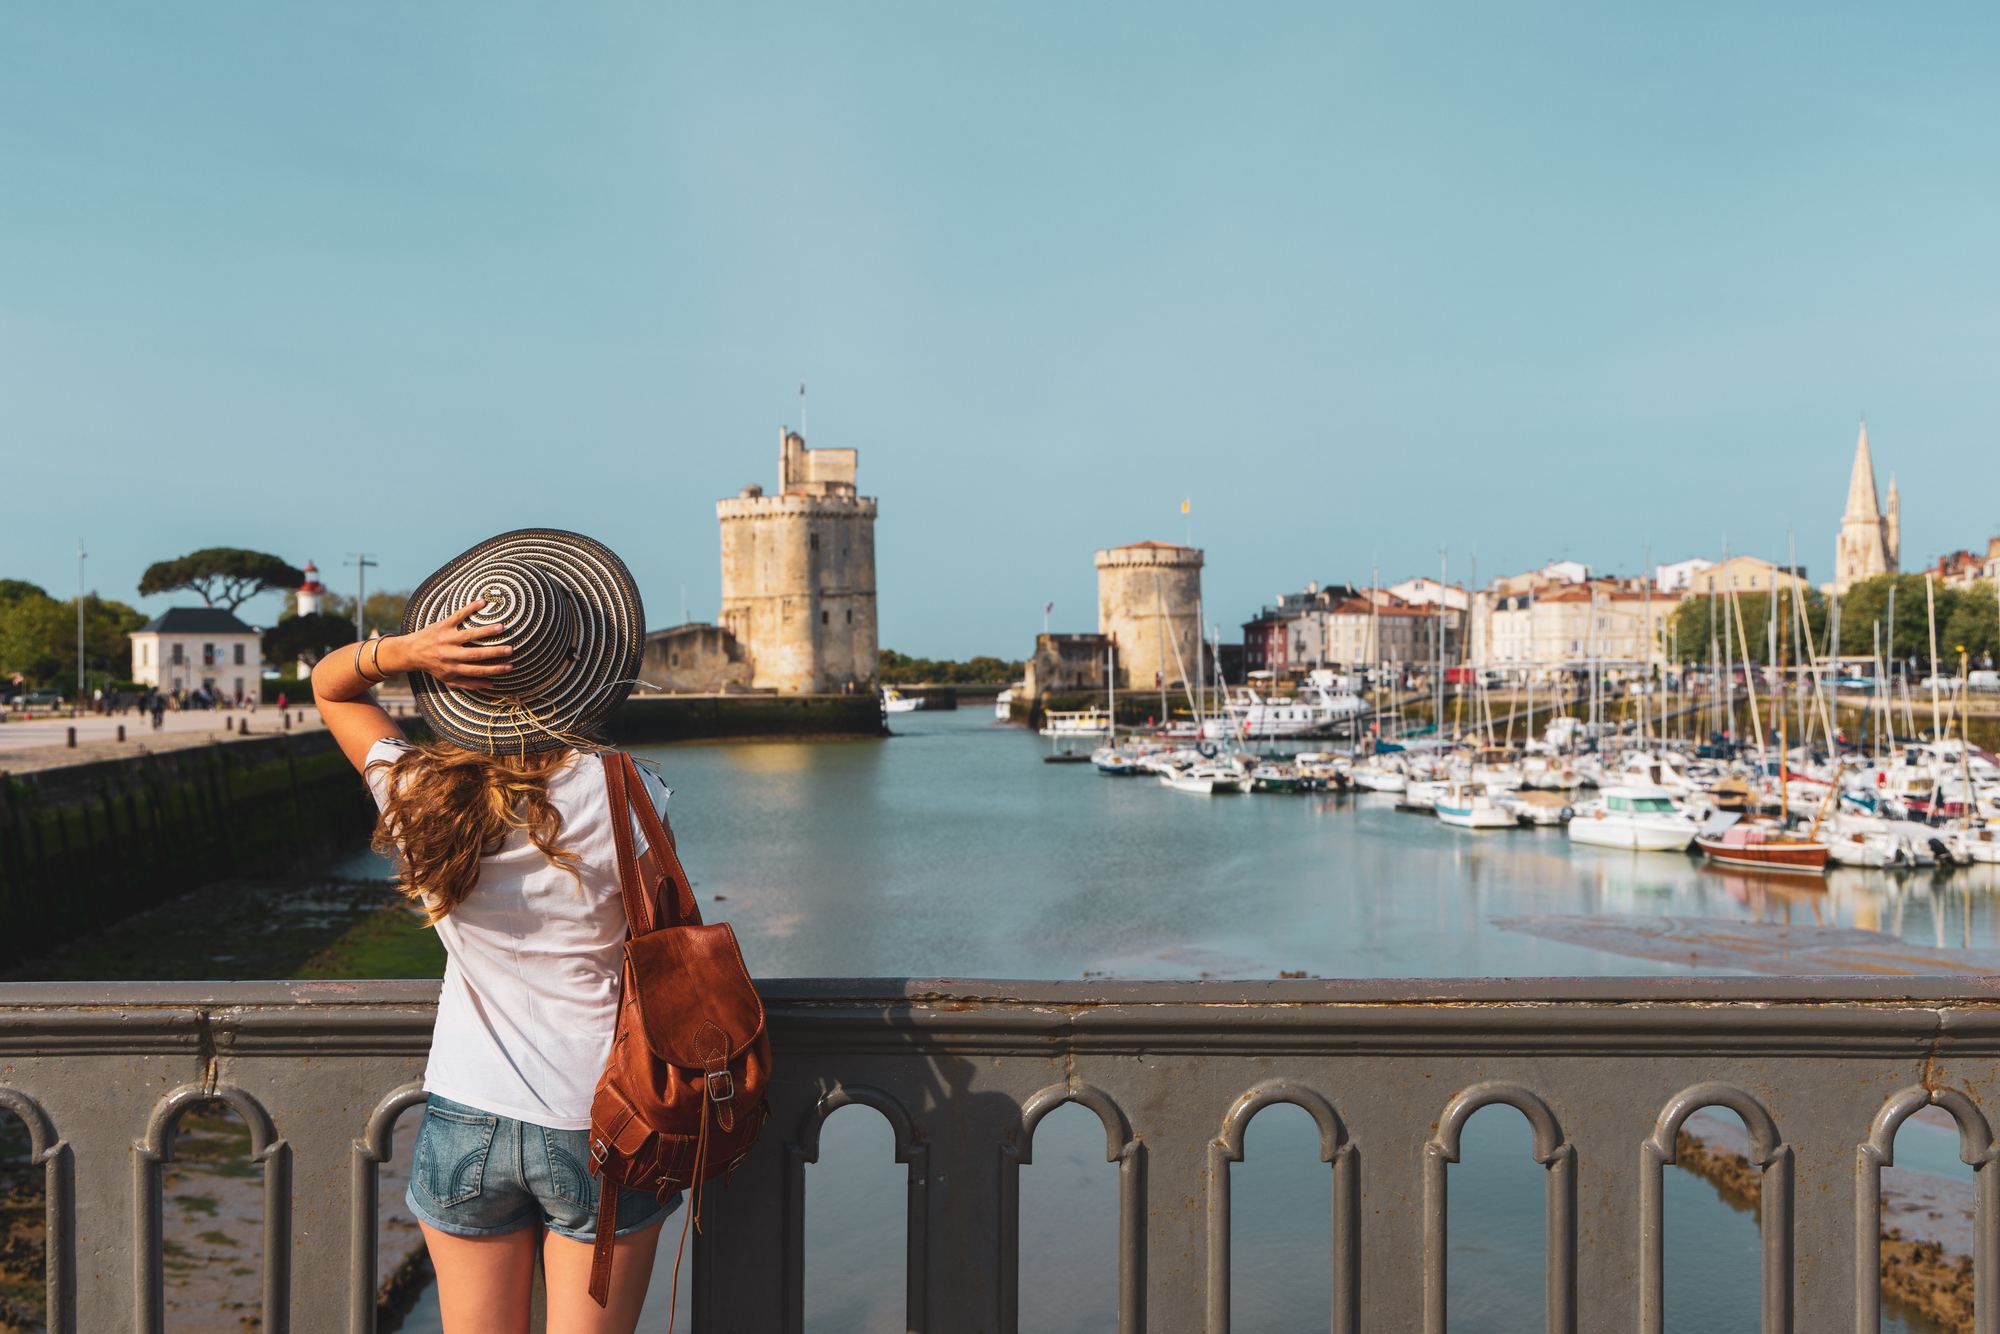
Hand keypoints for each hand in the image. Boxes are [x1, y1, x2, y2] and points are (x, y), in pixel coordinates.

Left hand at [379, 600, 512, 688]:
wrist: (410, 652)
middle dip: (494, 652)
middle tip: (511, 649)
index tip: (510, 667)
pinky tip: (483, 602)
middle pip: (475, 654)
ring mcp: (446, 638)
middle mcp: (450, 654)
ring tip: (502, 627)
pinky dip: (469, 608)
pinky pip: (457, 616)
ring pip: (469, 635)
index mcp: (452, 669)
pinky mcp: (442, 625)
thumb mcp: (448, 679)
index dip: (494, 669)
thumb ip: (469, 683)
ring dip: (485, 631)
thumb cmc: (433, 667)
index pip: (477, 670)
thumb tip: (491, 685)